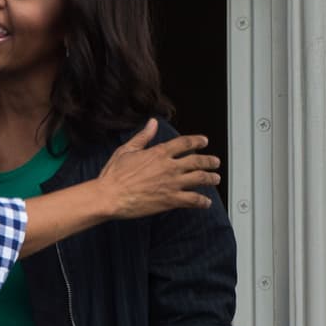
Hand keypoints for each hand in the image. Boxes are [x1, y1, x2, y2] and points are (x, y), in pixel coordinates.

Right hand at [97, 119, 218, 217]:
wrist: (110, 196)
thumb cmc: (114, 175)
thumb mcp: (127, 150)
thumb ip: (143, 136)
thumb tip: (152, 123)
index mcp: (159, 153)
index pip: (184, 143)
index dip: (197, 141)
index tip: (204, 141)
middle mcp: (169, 166)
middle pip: (197, 160)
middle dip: (209, 160)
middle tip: (215, 162)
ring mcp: (172, 183)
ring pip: (199, 179)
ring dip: (210, 178)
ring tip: (215, 178)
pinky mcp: (170, 200)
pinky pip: (192, 200)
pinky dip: (202, 201)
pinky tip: (206, 202)